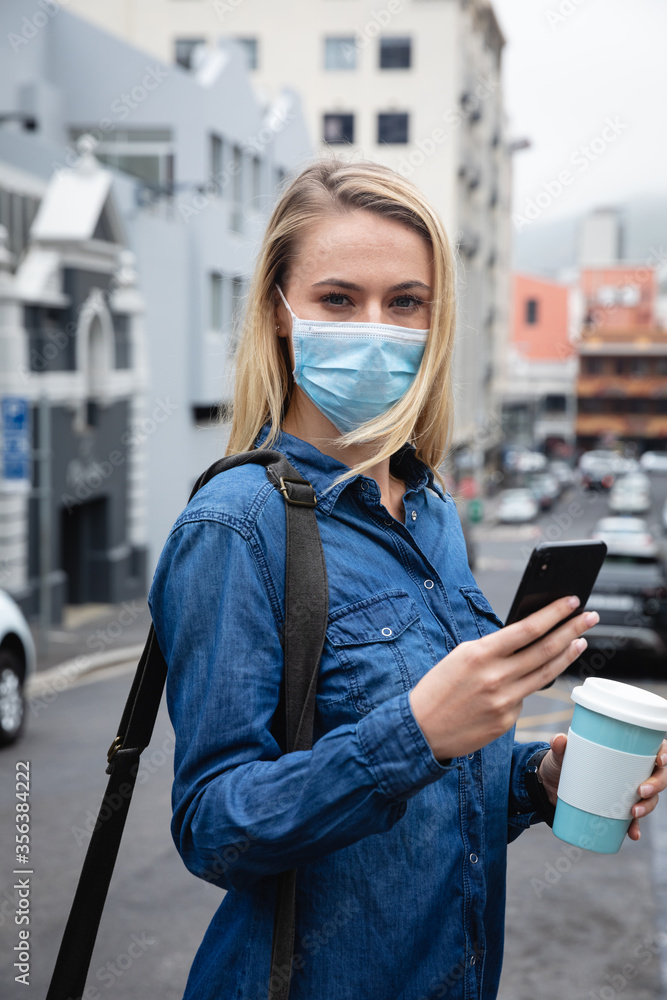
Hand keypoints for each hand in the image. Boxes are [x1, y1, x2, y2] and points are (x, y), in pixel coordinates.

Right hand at [408, 595, 598, 760]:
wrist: (419, 729)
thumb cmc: (438, 687)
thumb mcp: (461, 656)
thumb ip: (493, 648)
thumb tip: (525, 638)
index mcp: (480, 653)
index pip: (528, 629)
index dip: (554, 614)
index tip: (572, 601)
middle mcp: (496, 676)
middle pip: (546, 649)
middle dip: (572, 629)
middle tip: (591, 617)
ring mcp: (503, 701)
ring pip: (545, 674)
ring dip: (567, 655)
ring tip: (580, 641)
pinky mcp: (506, 721)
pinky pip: (524, 698)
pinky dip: (529, 685)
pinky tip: (526, 680)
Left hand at [538, 735, 666, 840]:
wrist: (551, 785)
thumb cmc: (563, 762)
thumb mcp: (560, 753)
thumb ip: (560, 746)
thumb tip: (559, 740)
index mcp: (626, 751)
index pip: (654, 749)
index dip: (664, 753)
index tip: (660, 760)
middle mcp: (633, 770)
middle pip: (658, 776)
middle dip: (657, 784)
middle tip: (642, 790)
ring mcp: (628, 791)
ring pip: (651, 798)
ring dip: (648, 806)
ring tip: (634, 813)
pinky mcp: (619, 808)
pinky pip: (634, 819)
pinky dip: (635, 827)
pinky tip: (633, 834)